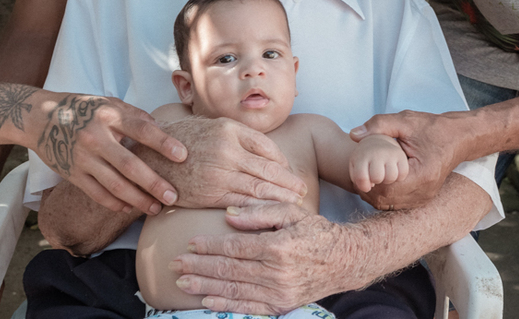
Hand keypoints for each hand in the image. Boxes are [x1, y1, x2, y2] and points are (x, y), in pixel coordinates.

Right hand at [34, 93, 186, 214]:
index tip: (183, 156)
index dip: (164, 143)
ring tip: (156, 208)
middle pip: (130, 165)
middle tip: (173, 196)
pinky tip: (129, 208)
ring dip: (138, 199)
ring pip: (115, 185)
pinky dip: (115, 203)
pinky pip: (97, 194)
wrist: (39, 117)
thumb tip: (162, 131)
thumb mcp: (108, 102)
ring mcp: (82, 158)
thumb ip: (135, 115)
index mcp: (108, 115)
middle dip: (154, 183)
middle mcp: (95, 137)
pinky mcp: (72, 174)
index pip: (142, 129)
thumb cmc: (82, 108)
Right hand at [157, 115, 307, 207]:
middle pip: (269, 169)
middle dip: (288, 182)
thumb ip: (239, 136)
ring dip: (280, 198)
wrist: (149, 155)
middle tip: (302, 191)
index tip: (290, 172)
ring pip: (259, 188)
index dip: (283, 162)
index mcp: (230, 129)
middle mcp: (227, 149)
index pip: (268, 147)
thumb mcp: (212, 126)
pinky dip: (259, 210)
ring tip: (294, 203)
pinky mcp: (209, 194)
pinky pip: (241, 203)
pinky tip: (270, 213)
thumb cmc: (183, 140)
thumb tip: (267, 152)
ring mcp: (219, 172)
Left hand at [171, 202, 355, 314]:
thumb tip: (229, 215)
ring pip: (233, 290)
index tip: (189, 244)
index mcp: (278, 246)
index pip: (234, 247)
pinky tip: (207, 301)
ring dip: (205, 288)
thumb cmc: (315, 231)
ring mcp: (279, 292)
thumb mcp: (292, 211)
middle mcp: (276, 272)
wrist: (344, 260)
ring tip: (183, 283)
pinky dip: (225, 305)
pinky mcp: (281, 305)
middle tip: (175, 265)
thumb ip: (260, 211)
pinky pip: (248, 307)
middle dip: (198, 268)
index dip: (209, 246)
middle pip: (228, 270)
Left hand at [350, 110, 465, 210]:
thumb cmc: (433, 128)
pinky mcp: (422, 198)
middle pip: (385, 200)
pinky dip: (384, 195)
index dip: (368, 180)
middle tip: (357, 172)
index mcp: (423, 174)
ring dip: (374, 194)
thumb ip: (379, 125)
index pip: (386, 187)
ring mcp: (424, 198)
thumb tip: (354, 135)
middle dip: (368, 188)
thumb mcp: (406, 121)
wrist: (458, 137)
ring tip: (365, 176)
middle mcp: (424, 192)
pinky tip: (378, 180)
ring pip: (389, 205)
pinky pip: (397, 204)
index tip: (358, 166)